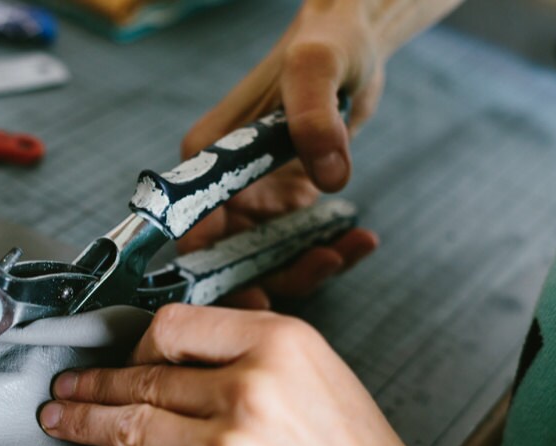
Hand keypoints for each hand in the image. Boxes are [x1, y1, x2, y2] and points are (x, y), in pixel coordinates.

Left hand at [16, 304, 466, 445]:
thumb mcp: (327, 383)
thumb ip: (260, 356)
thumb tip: (187, 352)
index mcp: (283, 346)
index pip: (177, 327)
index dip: (140, 344)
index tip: (128, 359)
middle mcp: (251, 391)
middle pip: (144, 377)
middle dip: (96, 384)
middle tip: (67, 389)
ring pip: (125, 427)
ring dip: (79, 422)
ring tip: (56, 419)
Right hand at [178, 0, 386, 307]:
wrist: (354, 44)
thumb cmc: (324, 45)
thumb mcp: (315, 69)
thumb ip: (314, 118)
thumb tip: (328, 175)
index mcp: (209, 157)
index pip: (194, 229)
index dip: (214, 270)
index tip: (251, 293)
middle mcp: (225, 186)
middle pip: (229, 257)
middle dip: (270, 278)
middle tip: (318, 269)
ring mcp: (257, 199)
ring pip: (267, 260)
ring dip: (307, 268)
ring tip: (351, 248)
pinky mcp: (288, 204)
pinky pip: (301, 246)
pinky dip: (332, 252)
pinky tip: (361, 239)